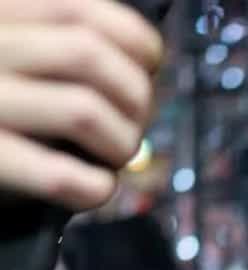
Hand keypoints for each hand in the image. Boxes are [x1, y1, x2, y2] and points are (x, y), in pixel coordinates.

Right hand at [0, 0, 163, 209]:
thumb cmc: (7, 111)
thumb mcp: (24, 60)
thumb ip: (68, 47)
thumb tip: (145, 69)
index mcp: (2, 17)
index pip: (82, 10)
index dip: (137, 41)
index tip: (149, 68)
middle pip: (87, 54)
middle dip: (135, 95)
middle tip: (134, 123)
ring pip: (81, 111)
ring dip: (121, 143)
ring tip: (114, 156)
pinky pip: (58, 176)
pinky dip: (95, 187)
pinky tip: (95, 188)